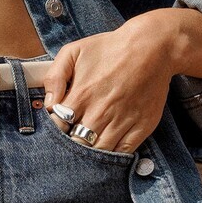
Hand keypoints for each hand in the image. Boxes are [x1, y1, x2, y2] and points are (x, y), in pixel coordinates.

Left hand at [42, 15, 176, 153]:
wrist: (152, 47)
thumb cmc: (110, 48)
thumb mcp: (73, 51)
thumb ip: (54, 77)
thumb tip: (49, 104)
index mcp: (81, 95)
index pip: (59, 127)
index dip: (55, 130)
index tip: (58, 127)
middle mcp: (101, 112)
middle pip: (77, 144)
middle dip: (70, 145)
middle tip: (71, 140)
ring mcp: (123, 121)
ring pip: (99, 152)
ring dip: (91, 153)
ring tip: (87, 146)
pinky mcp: (142, 126)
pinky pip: (123, 152)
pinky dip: (114, 155)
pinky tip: (107, 148)